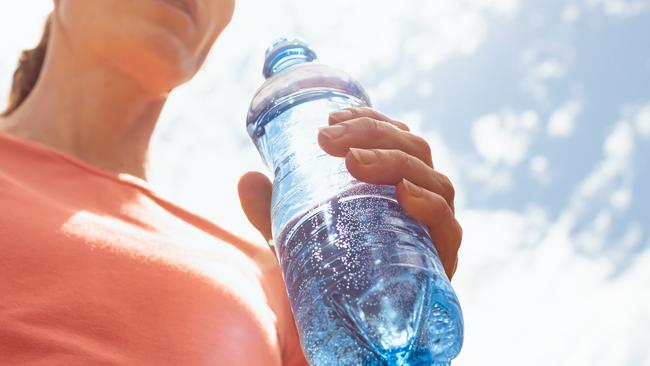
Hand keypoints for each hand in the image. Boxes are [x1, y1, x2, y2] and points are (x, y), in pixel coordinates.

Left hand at [238, 107, 460, 279]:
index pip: (395, 140)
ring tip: (356, 162)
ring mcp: (432, 233)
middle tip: (329, 140)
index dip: (369, 121)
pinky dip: (430, 206)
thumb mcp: (296, 240)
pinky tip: (405, 195)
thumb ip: (274, 212)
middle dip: (373, 135)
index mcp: (394, 188)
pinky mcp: (440, 265)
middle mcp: (420, 204)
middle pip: (414, 152)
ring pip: (435, 181)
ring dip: (396, 162)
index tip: (333, 118)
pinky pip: (449, 229)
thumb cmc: (330, 278)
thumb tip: (246, 179)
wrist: (349, 336)